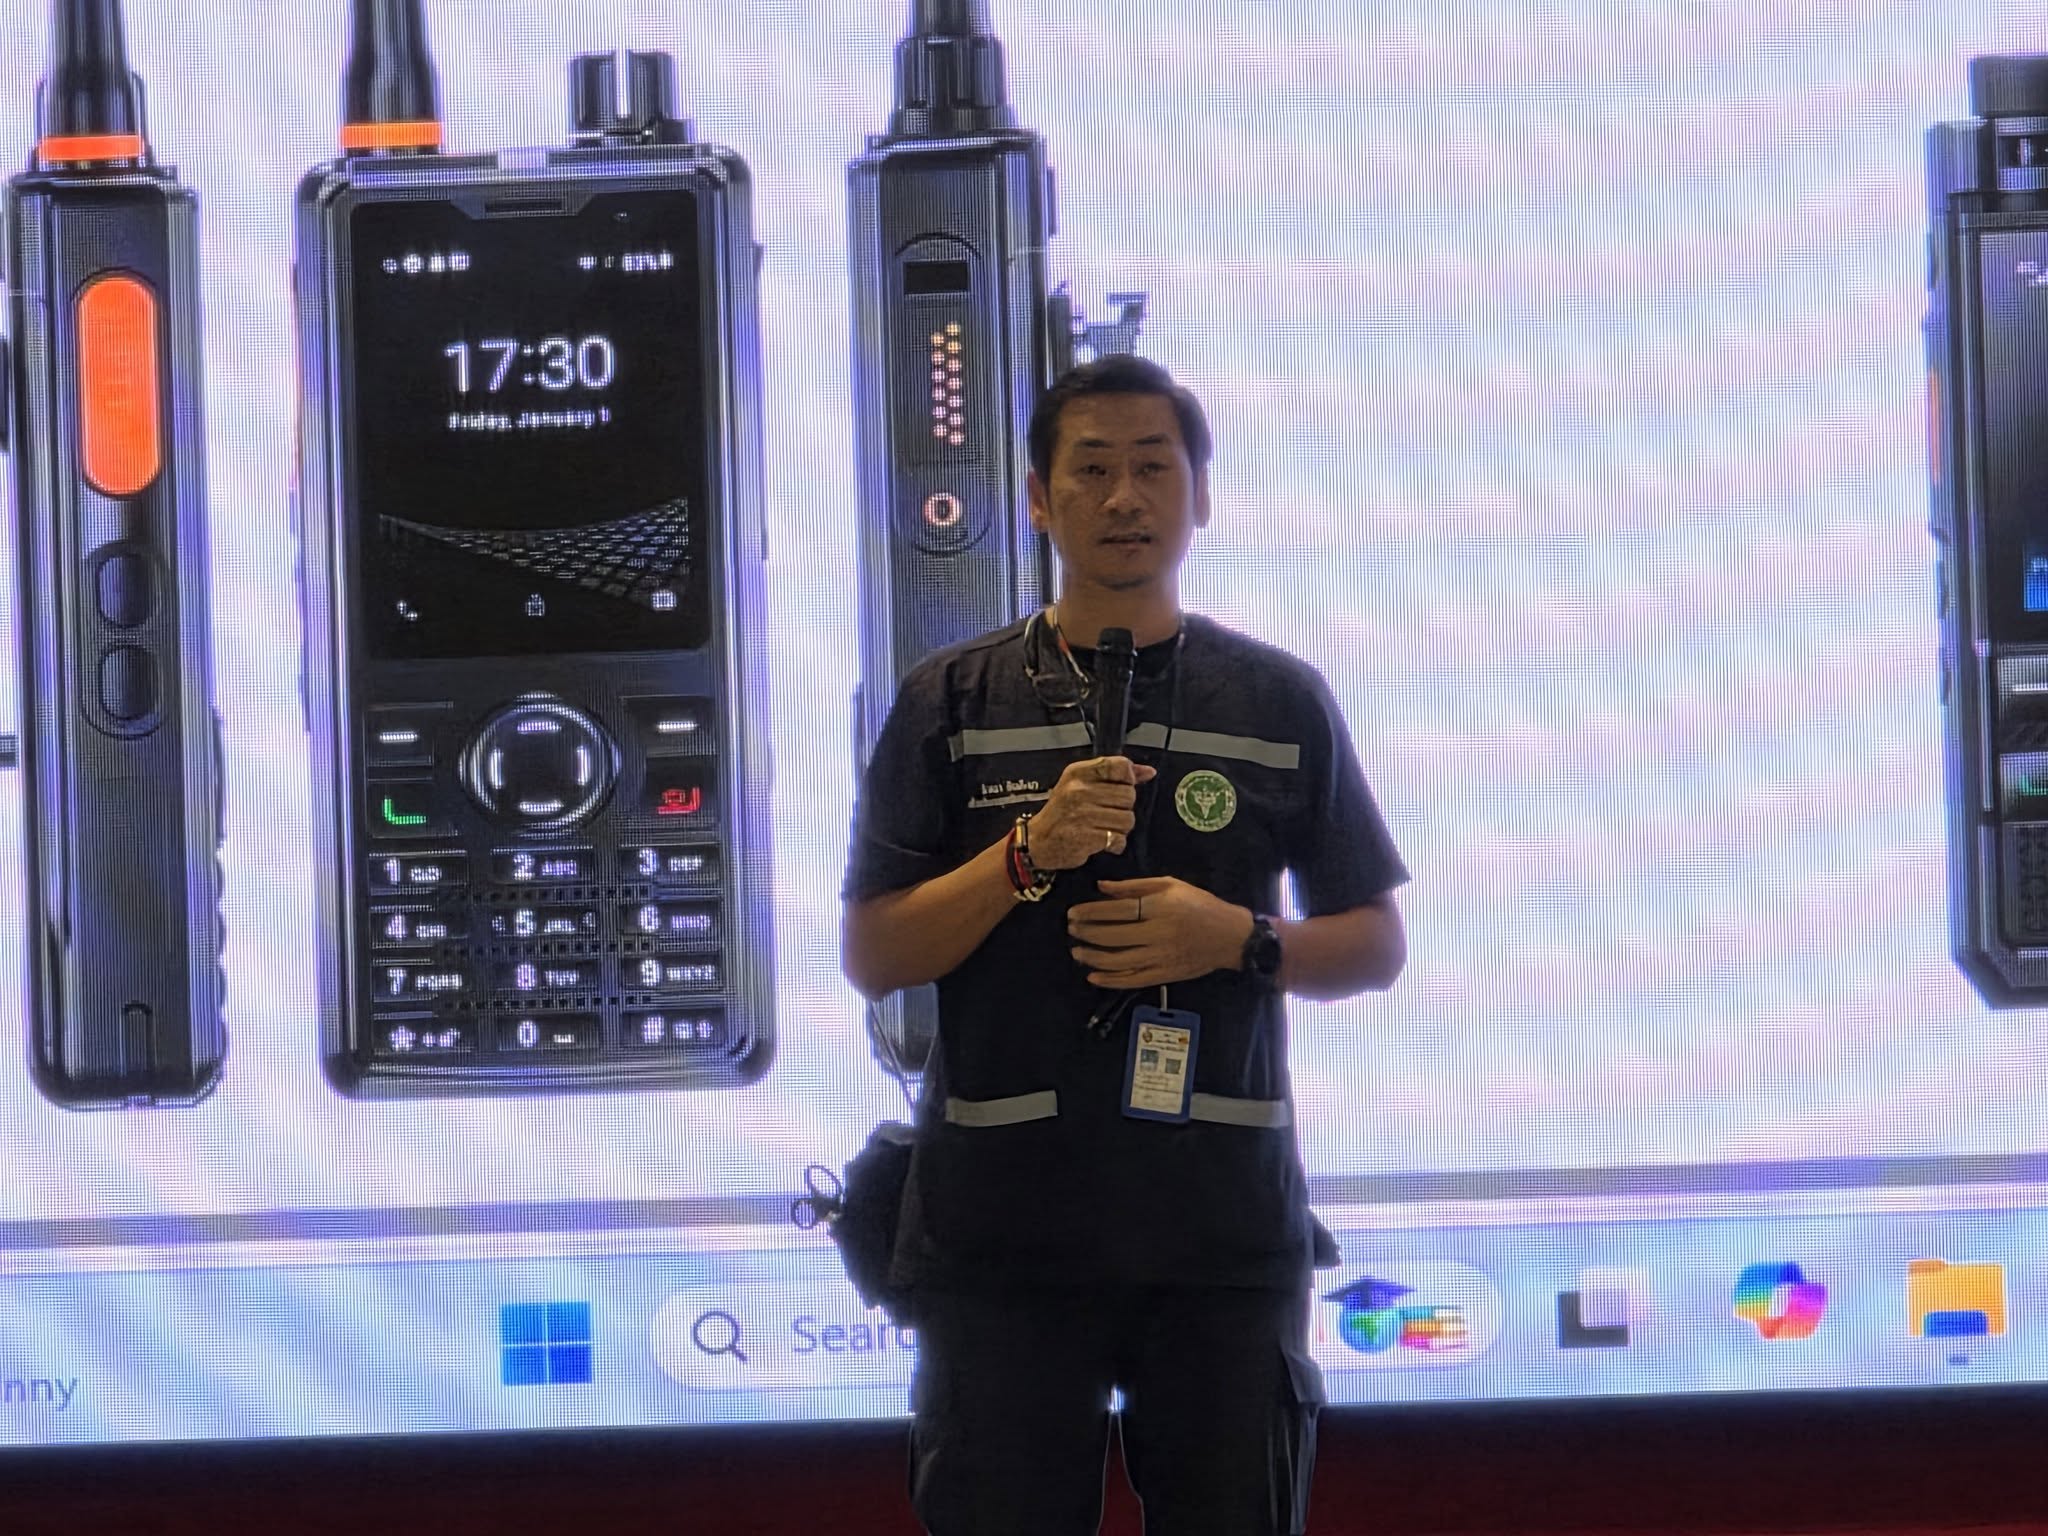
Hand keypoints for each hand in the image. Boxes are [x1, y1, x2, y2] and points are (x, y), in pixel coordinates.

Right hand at [1025, 756, 1158, 870]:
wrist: (1038, 841)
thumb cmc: (1063, 812)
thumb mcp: (1081, 784)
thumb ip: (1115, 775)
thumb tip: (1147, 772)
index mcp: (1078, 772)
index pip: (1120, 766)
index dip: (1128, 778)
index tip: (1120, 787)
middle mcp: (1079, 790)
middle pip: (1129, 795)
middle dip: (1123, 808)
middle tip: (1107, 813)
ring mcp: (1082, 814)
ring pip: (1127, 819)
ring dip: (1120, 828)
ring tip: (1104, 828)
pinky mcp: (1087, 837)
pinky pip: (1119, 839)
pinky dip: (1114, 844)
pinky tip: (1102, 841)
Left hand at [1066, 877, 1254, 989]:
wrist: (1230, 936)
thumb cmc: (1200, 905)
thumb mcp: (1171, 885)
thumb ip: (1135, 886)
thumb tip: (1101, 887)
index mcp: (1160, 908)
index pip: (1117, 911)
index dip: (1091, 912)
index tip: (1073, 913)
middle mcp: (1158, 934)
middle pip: (1113, 936)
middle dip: (1086, 934)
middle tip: (1071, 930)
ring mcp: (1160, 958)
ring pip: (1118, 961)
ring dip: (1092, 957)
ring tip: (1076, 952)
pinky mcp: (1163, 975)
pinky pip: (1132, 980)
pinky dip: (1110, 980)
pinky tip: (1093, 976)